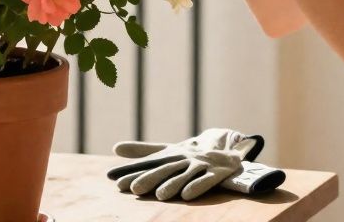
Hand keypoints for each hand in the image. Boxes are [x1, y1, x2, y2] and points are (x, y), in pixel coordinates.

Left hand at [107, 128, 263, 200]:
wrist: (228, 148)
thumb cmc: (191, 155)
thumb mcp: (169, 151)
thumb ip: (144, 152)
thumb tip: (115, 147)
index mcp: (171, 153)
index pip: (150, 163)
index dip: (134, 171)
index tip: (115, 180)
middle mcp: (184, 157)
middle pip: (165, 168)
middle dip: (150, 178)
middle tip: (134, 188)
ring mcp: (201, 164)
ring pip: (185, 174)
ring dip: (173, 184)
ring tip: (160, 195)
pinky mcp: (217, 172)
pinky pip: (207, 180)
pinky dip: (197, 186)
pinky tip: (187, 196)